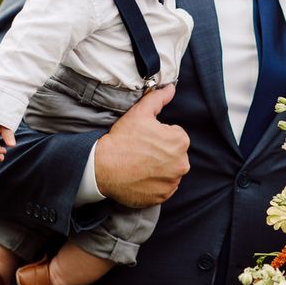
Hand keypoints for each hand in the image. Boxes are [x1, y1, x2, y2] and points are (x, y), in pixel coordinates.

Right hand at [94, 84, 189, 207]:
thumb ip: (158, 98)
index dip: (159, 136)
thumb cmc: (122, 139)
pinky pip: (163, 188)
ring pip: (169, 172)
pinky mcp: (163, 196)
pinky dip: (154, 184)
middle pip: (174, 155)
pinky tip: (140, 177)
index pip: (175, 136)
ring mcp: (172, 182)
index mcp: (180, 141)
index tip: (144, 139)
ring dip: (159, 169)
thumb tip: (171, 88)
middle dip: (161, 153)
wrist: (102, 167)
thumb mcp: (140, 112)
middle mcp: (182, 163)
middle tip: (140, 152)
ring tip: (139, 165)